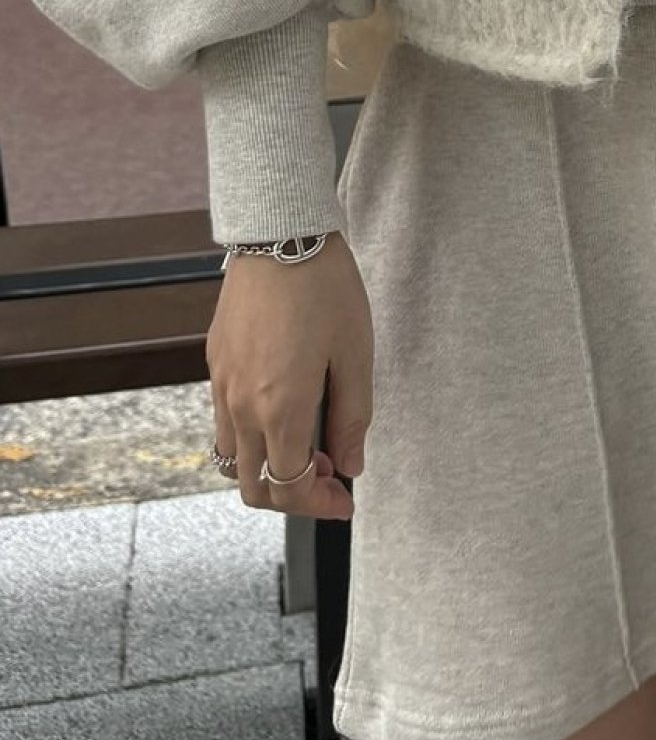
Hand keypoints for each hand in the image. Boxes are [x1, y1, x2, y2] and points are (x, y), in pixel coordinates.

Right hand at [206, 230, 372, 520]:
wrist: (279, 234)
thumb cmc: (325, 289)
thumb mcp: (356, 355)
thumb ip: (352, 418)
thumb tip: (351, 465)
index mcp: (279, 408)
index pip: (288, 485)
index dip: (319, 505)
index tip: (345, 499)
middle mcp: (240, 404)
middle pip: (251, 484)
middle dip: (292, 495)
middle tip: (330, 476)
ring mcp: (221, 384)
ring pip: (231, 457)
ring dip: (268, 466)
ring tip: (311, 441)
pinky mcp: (215, 363)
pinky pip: (224, 421)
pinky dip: (252, 436)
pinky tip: (287, 410)